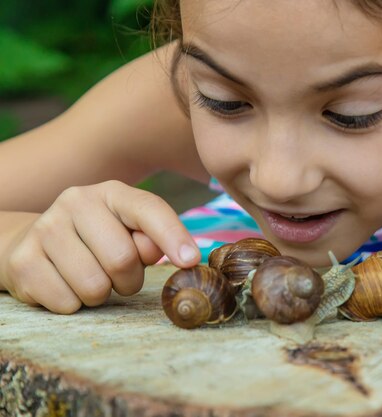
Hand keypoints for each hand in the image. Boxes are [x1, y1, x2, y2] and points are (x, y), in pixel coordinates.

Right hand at [0, 180, 199, 312]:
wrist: (31, 243)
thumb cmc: (97, 241)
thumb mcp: (128, 233)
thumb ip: (152, 241)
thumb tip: (179, 254)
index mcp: (111, 193)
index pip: (149, 210)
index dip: (173, 236)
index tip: (190, 261)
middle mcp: (76, 202)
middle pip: (122, 259)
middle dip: (129, 281)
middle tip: (121, 278)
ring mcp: (45, 229)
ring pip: (94, 286)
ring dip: (101, 295)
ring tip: (91, 278)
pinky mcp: (22, 261)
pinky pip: (67, 303)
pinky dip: (74, 304)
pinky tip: (65, 284)